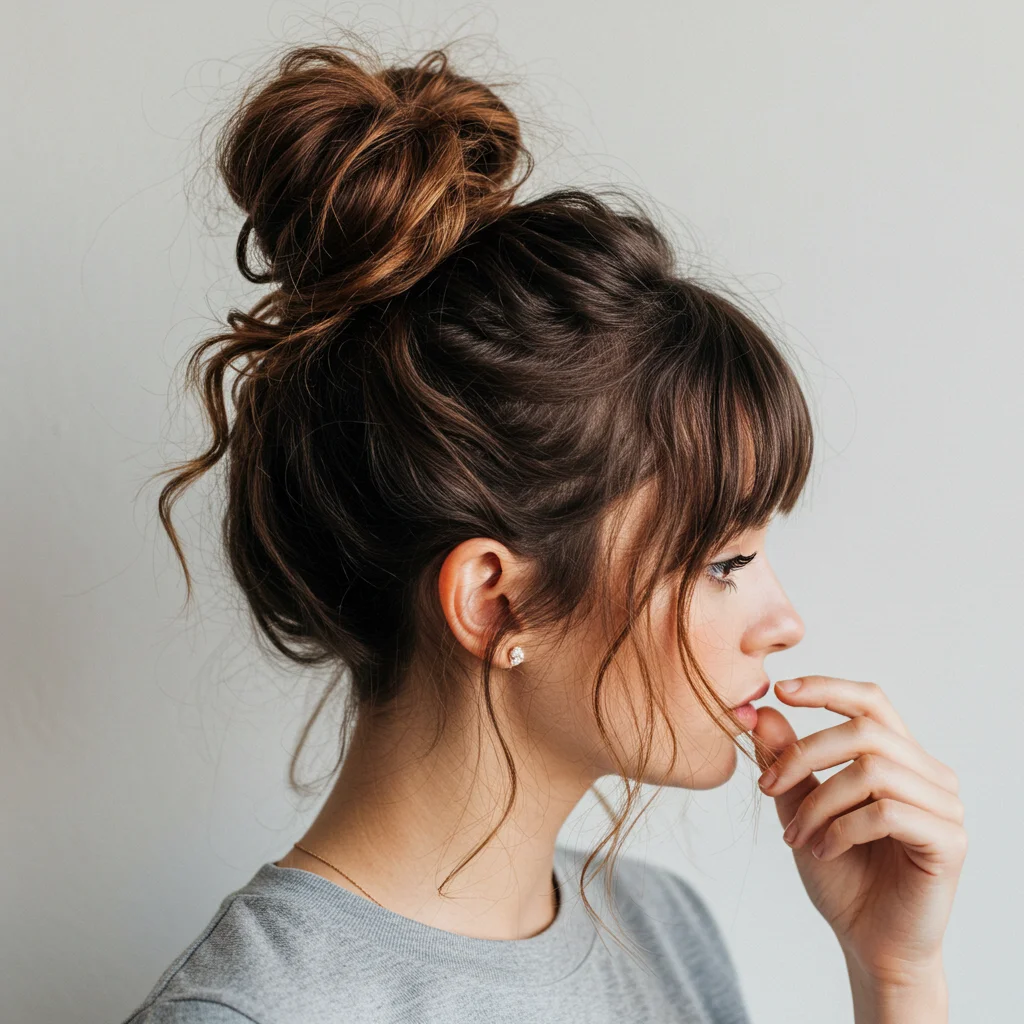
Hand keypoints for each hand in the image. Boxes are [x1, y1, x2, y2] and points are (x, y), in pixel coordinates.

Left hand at [752, 675, 966, 986]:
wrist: (868, 942)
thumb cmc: (841, 874)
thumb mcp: (801, 807)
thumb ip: (786, 760)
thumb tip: (761, 710)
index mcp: (900, 757)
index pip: (870, 701)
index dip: (826, 688)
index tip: (779, 689)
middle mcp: (929, 774)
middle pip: (863, 731)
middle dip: (804, 754)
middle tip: (767, 787)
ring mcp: (944, 807)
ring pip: (871, 771)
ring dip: (819, 802)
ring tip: (796, 835)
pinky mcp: (948, 841)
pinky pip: (886, 812)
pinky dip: (842, 829)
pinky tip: (824, 851)